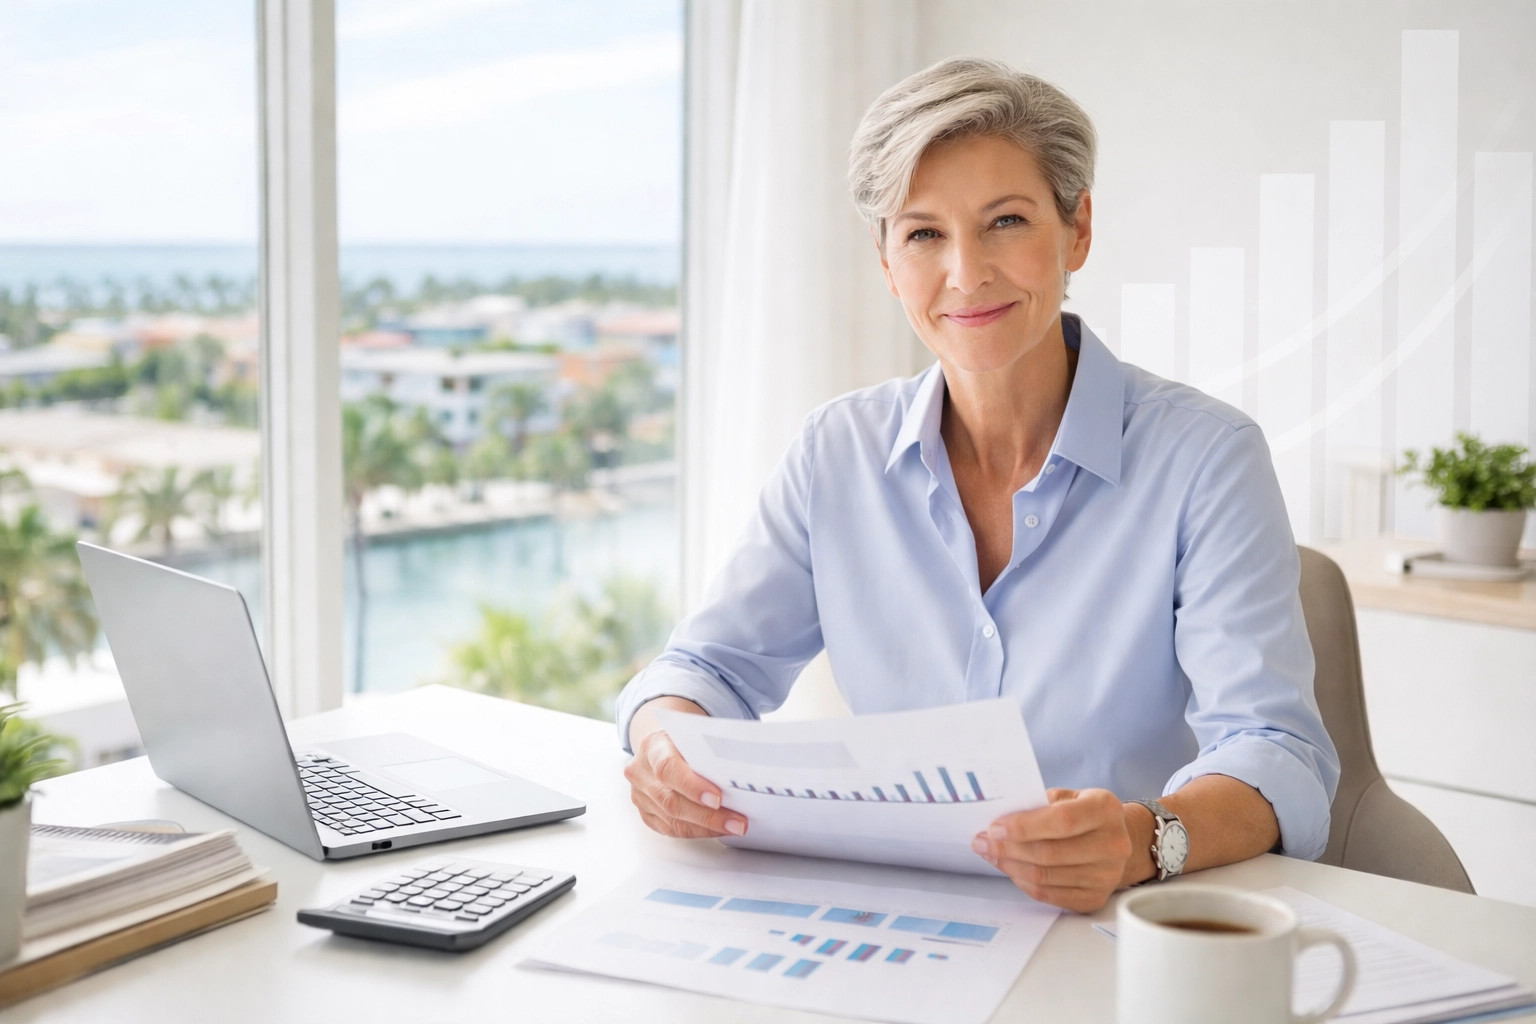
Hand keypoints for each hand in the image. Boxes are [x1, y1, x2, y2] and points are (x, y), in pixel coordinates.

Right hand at [624, 718, 747, 839]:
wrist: (662, 745)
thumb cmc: (683, 740)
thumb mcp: (694, 734)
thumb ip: (708, 752)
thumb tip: (737, 776)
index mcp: (652, 746)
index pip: (668, 768)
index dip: (692, 786)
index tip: (718, 799)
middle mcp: (641, 772)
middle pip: (671, 801)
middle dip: (708, 816)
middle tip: (736, 822)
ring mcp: (640, 795)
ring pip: (672, 820)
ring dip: (706, 828)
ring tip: (733, 827)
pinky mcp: (645, 813)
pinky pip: (671, 829)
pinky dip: (697, 831)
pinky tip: (717, 829)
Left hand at [971, 788, 1133, 912]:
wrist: (1116, 839)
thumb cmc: (1084, 814)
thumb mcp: (1068, 796)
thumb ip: (1039, 803)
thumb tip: (999, 818)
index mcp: (1105, 809)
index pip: (1061, 821)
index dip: (1024, 826)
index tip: (994, 828)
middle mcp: (1113, 844)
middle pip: (1050, 853)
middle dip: (1008, 849)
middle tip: (982, 842)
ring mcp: (1107, 875)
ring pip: (1046, 876)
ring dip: (1011, 866)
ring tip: (991, 854)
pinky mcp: (1095, 898)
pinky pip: (1049, 894)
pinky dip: (1023, 882)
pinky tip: (1011, 869)